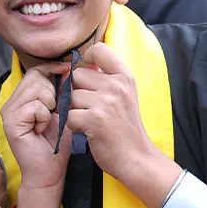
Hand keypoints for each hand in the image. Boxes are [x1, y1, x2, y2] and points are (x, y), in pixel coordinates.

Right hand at [1, 63, 73, 191]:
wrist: (48, 173)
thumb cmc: (55, 145)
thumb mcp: (61, 112)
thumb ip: (61, 92)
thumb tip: (71, 69)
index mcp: (21, 98)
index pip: (35, 71)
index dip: (53, 68)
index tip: (69, 70)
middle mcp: (11, 103)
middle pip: (36, 77)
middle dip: (54, 91)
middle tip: (55, 112)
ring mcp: (9, 112)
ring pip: (37, 90)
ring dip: (50, 105)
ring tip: (47, 122)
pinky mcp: (11, 122)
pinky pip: (36, 106)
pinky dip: (45, 117)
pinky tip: (42, 130)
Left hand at [67, 43, 181, 207]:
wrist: (137, 158)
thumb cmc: (125, 127)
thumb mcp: (124, 95)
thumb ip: (107, 78)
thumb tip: (79, 64)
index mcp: (124, 77)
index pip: (99, 50)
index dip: (86, 59)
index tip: (88, 74)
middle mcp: (116, 85)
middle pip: (77, 75)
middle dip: (77, 91)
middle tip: (90, 108)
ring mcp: (106, 102)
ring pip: (70, 96)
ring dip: (75, 109)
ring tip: (91, 120)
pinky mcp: (94, 119)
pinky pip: (69, 115)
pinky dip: (74, 126)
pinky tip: (88, 131)